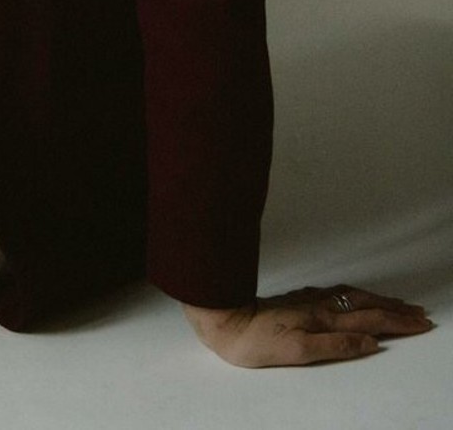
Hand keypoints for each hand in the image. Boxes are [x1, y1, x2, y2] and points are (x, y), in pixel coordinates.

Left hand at [183, 285, 433, 366]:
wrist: (222, 318)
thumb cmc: (256, 341)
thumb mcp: (297, 351)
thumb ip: (336, 346)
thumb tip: (371, 341)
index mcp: (323, 319)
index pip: (370, 320)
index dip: (398, 322)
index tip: (422, 323)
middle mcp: (319, 305)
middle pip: (366, 304)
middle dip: (395, 309)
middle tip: (420, 314)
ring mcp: (308, 299)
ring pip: (353, 296)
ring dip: (378, 300)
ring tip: (397, 304)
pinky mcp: (297, 298)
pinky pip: (337, 293)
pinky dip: (356, 295)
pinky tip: (354, 296)